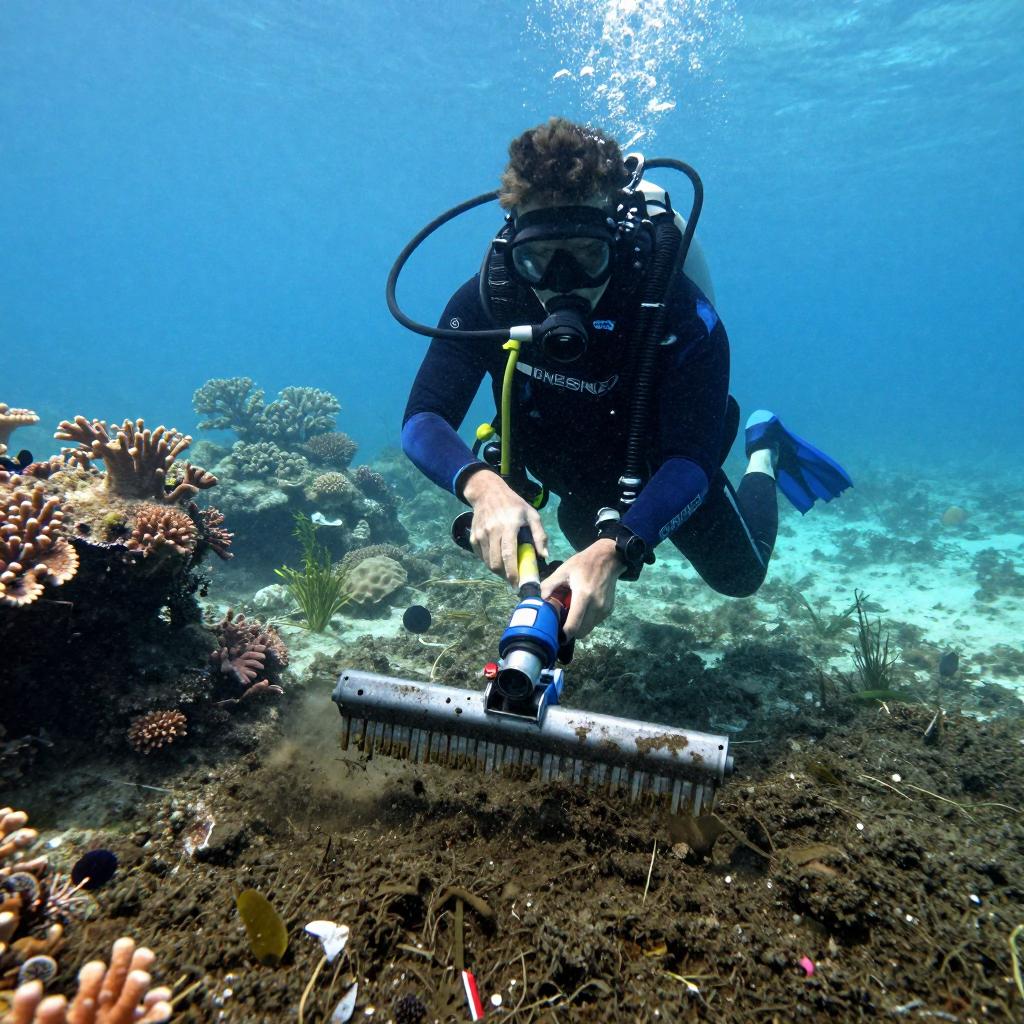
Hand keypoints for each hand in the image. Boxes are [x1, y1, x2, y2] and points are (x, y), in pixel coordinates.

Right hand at [462, 471, 547, 586]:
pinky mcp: (473, 537)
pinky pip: (481, 556)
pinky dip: (490, 562)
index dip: (512, 572)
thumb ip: (540, 535)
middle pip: (496, 563)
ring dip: (498, 571)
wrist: (488, 493)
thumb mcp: (532, 515)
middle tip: (514, 581)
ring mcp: (480, 534)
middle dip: (505, 576)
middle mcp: (492, 530)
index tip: (517, 585)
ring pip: (488, 562)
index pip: (509, 554)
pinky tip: (498, 559)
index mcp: (509, 525)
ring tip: (507, 571)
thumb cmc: (514, 505)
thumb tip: (544, 555)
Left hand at [540, 539, 623, 639]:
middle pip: (581, 632)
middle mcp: (596, 605)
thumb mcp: (563, 570)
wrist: (608, 558)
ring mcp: (604, 609)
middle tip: (562, 621)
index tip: (556, 634)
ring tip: (572, 612)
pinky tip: (583, 607)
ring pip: (588, 629)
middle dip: (570, 631)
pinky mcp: (609, 609)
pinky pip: (595, 622)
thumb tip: (540, 599)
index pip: (574, 625)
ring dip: (579, 626)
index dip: (564, 634)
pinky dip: (587, 620)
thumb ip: (549, 585)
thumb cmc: (583, 563)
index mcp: (583, 595)